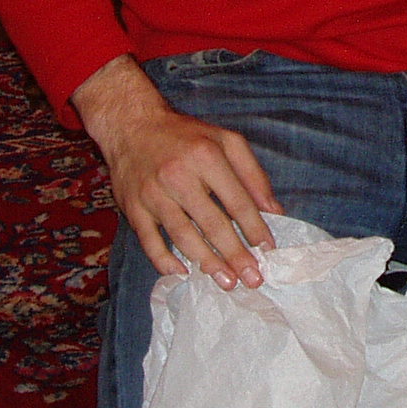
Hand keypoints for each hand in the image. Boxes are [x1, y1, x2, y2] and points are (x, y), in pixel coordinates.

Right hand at [73, 57, 282, 289]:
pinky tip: (183, 272)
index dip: (255, 229)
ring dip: (207, 263)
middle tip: (253, 279)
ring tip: (227, 282)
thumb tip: (275, 211)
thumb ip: (253, 174)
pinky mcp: (132, 207)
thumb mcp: (226, 141)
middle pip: (212, 224)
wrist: (131, 125)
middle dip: (235, 255)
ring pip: (183, 236)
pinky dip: (164, 260)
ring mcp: (153, 194)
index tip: (268, 251)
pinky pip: (149, 241)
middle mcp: (179, 176)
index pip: (237, 201)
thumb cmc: (186, 136)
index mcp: (206, 157)